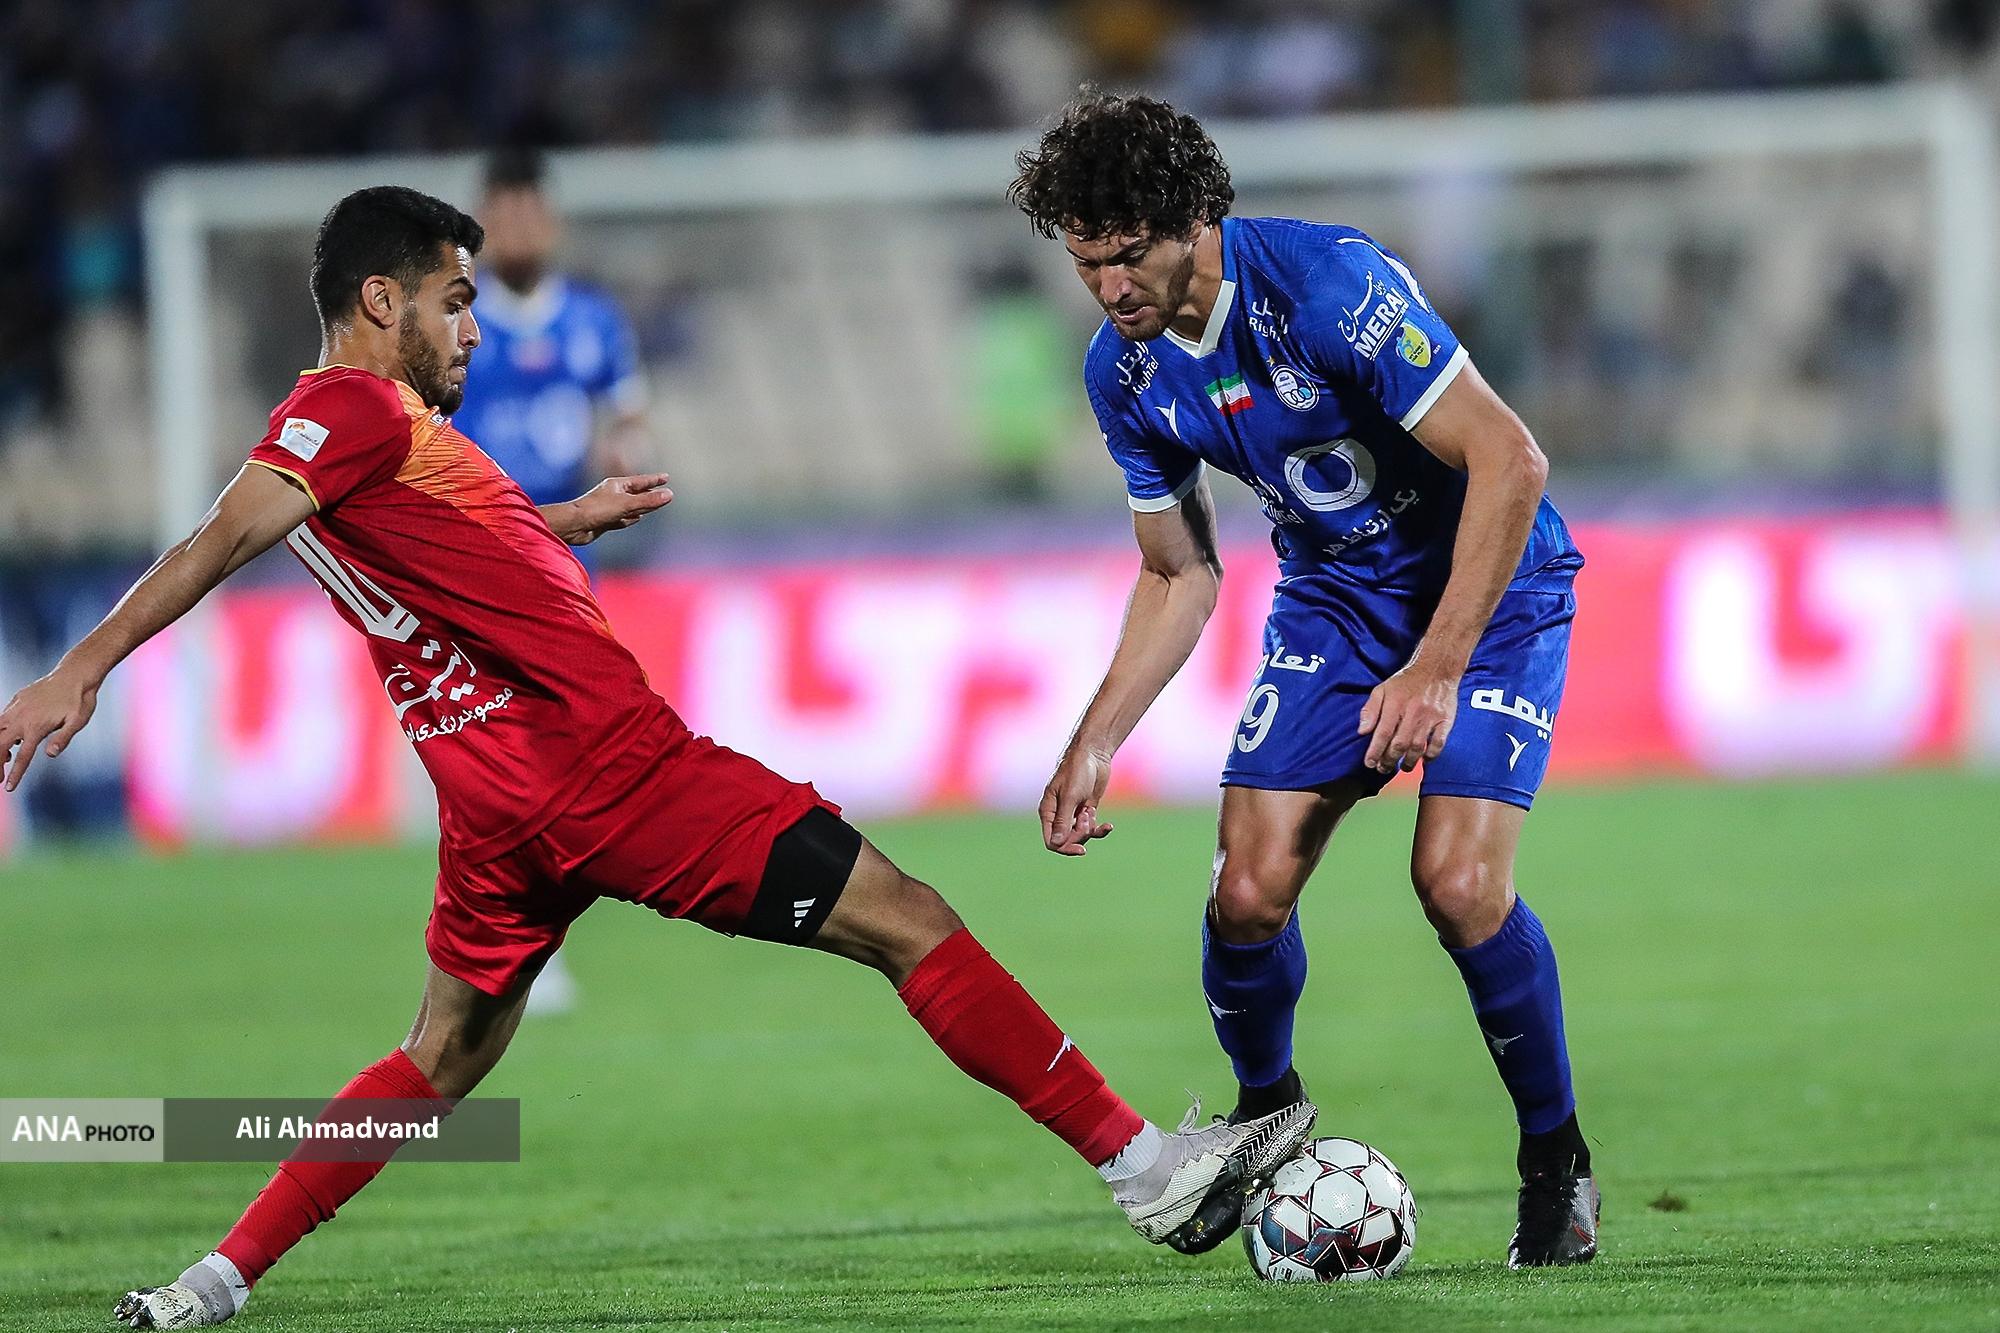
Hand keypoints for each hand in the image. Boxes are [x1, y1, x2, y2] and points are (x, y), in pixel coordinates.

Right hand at [1, 667, 99, 791]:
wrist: (75, 673)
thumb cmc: (80, 699)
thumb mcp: (78, 721)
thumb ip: (63, 738)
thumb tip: (50, 755)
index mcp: (36, 727)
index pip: (22, 757)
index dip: (15, 774)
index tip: (7, 787)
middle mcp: (21, 718)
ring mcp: (17, 707)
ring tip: (5, 759)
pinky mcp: (17, 699)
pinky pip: (1, 717)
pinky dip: (0, 730)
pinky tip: (11, 737)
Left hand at [563, 473, 672, 544]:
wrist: (574, 525)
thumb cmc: (597, 510)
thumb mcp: (626, 504)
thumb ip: (648, 500)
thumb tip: (669, 495)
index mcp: (617, 485)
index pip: (641, 481)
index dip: (654, 479)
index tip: (666, 477)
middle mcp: (613, 495)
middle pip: (637, 493)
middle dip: (650, 493)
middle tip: (664, 492)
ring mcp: (609, 508)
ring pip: (631, 507)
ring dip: (642, 507)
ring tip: (653, 506)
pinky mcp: (605, 521)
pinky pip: (623, 518)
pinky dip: (630, 519)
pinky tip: (636, 519)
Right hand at [1040, 743, 1115, 855]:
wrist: (1093, 754)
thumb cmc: (1077, 771)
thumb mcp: (1070, 797)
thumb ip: (1063, 821)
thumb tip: (1056, 844)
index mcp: (1048, 811)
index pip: (1051, 841)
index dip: (1064, 848)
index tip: (1081, 849)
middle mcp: (1058, 815)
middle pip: (1067, 840)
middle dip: (1080, 834)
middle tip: (1087, 818)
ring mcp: (1073, 813)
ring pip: (1080, 835)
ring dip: (1089, 828)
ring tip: (1091, 811)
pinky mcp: (1086, 809)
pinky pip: (1092, 828)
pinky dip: (1099, 828)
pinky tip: (1109, 826)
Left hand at [1358, 657, 1459, 774]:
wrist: (1436, 668)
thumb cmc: (1406, 681)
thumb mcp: (1382, 689)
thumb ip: (1370, 710)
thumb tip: (1362, 731)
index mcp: (1395, 704)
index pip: (1382, 733)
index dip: (1375, 752)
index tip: (1370, 763)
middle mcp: (1413, 712)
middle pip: (1399, 744)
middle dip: (1389, 760)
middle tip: (1383, 768)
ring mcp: (1430, 717)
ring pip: (1418, 747)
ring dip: (1408, 762)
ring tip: (1402, 767)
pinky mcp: (1445, 720)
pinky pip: (1439, 743)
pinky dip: (1432, 754)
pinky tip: (1424, 759)